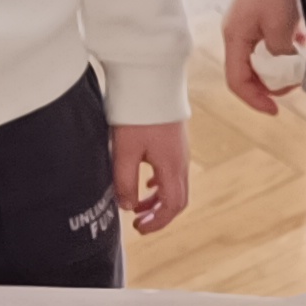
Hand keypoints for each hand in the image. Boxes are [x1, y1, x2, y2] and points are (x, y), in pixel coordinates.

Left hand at [110, 117, 190, 235]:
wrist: (150, 77)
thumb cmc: (137, 112)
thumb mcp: (124, 150)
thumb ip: (124, 181)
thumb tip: (127, 206)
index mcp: (172, 166)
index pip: (173, 205)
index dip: (158, 222)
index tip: (139, 228)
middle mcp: (181, 160)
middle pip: (178, 198)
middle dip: (159, 214)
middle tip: (138, 223)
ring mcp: (179, 150)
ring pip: (174, 184)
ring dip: (157, 199)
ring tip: (136, 204)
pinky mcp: (173, 140)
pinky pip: (171, 170)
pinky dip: (158, 183)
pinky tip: (145, 181)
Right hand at [221, 0, 305, 116]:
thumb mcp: (279, 27)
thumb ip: (280, 54)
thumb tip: (285, 65)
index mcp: (234, 37)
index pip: (237, 81)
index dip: (255, 99)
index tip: (275, 109)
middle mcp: (237, 33)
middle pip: (250, 72)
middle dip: (272, 82)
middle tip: (295, 81)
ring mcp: (249, 24)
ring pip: (263, 58)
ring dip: (282, 64)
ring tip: (301, 58)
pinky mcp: (261, 16)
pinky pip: (271, 41)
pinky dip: (286, 48)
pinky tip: (302, 41)